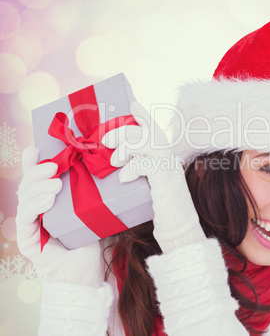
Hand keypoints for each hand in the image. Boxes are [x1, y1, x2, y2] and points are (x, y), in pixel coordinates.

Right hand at [16, 147, 101, 285]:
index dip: (32, 163)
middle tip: (54, 166)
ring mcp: (30, 225)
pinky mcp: (28, 240)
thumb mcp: (90, 208)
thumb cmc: (91, 236)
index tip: (34, 149)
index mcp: (47, 201)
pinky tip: (47, 200)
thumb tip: (96, 165)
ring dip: (38, 187)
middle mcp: (35, 211)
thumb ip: (87, 190)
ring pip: (24, 199)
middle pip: (28, 185)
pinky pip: (25, 218)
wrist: (88, 270)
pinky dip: (35, 206)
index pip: (36, 179)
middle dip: (37, 172)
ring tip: (56, 184)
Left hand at [102, 101, 204, 252]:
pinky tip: (125, 178)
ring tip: (113, 161)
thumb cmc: (161, 207)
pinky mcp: (166, 181)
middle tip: (105, 140)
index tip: (132, 104)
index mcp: (165, 156)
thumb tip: (116, 160)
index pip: (154, 130)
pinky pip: (149, 165)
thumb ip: (140, 168)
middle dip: (123, 132)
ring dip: (126, 149)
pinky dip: (133, 169)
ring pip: (148, 144)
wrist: (179, 227)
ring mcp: (169, 168)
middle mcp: (170, 158)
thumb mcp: (150, 184)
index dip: (144, 116)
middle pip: (147, 133)